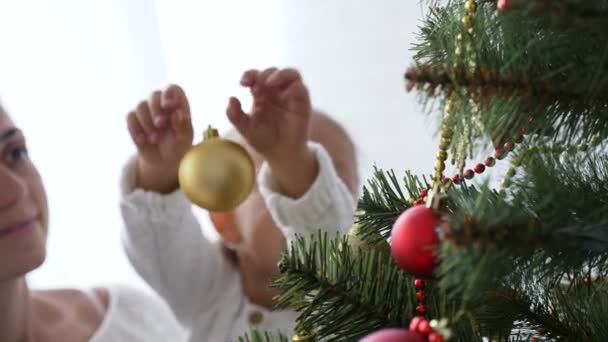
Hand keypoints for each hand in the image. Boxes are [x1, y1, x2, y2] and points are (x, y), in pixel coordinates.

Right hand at [126, 85, 192, 192]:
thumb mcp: (185, 139)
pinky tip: (143, 141)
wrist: (164, 162)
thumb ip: (184, 125)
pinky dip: (136, 129)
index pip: (172, 89)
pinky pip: (130, 117)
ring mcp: (147, 111)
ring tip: (155, 139)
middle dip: (156, 110)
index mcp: (177, 105)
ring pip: (140, 105)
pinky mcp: (134, 120)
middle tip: (161, 124)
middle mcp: (161, 104)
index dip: (168, 94)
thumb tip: (177, 114)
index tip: (168, 106)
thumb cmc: (179, 146)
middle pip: (154, 95)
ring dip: (147, 122)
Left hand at [226, 68, 317, 197]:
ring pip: (291, 73)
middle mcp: (277, 91)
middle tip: (256, 91)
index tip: (242, 83)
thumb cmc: (263, 139)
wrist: (280, 154)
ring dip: (280, 75)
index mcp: (262, 93)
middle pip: (272, 72)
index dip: (249, 74)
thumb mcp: (245, 128)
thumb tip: (231, 98)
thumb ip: (235, 115)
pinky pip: (301, 88)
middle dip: (263, 76)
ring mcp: (291, 96)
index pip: (256, 76)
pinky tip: (283, 95)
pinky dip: (293, 86)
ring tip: (269, 84)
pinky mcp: (303, 103)